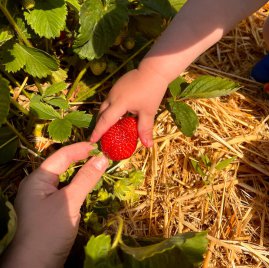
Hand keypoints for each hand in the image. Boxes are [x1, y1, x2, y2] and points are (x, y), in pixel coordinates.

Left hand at [1, 142, 108, 267]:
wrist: (34, 267)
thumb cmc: (49, 231)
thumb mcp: (70, 202)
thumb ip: (86, 178)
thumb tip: (103, 157)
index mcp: (38, 178)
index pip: (62, 156)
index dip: (81, 149)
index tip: (100, 146)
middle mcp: (38, 185)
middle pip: (62, 165)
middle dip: (82, 158)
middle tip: (102, 155)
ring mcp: (43, 198)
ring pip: (65, 178)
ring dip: (81, 172)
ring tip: (99, 166)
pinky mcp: (49, 210)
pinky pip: (65, 191)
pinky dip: (78, 186)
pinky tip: (89, 185)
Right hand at [90, 67, 168, 147]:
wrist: (153, 70)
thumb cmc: (152, 91)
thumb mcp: (149, 111)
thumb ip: (145, 129)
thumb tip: (147, 146)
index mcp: (119, 103)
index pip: (105, 120)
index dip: (98, 132)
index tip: (91, 140)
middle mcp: (113, 96)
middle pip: (101, 113)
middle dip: (99, 125)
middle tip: (99, 137)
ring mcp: (114, 90)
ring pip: (105, 105)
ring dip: (104, 116)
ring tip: (106, 127)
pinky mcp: (117, 85)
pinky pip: (110, 100)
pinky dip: (110, 109)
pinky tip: (116, 114)